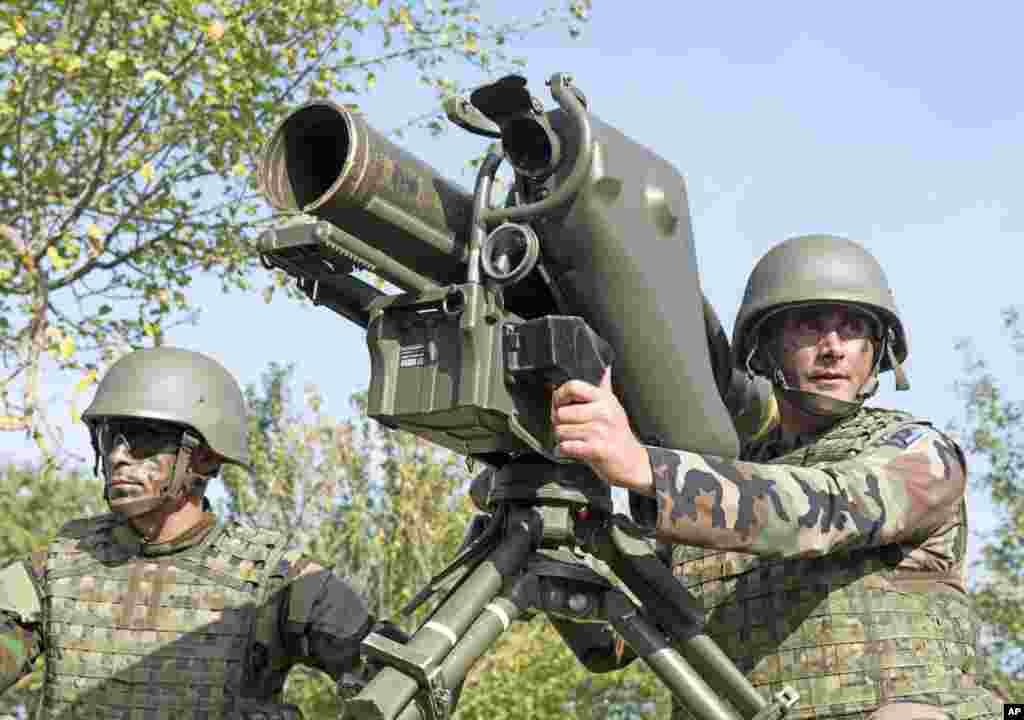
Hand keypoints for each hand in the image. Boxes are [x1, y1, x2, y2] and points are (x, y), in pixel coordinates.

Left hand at [550, 367, 652, 494]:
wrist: (632, 463)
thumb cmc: (618, 436)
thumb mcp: (614, 408)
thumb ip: (605, 388)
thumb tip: (606, 370)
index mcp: (604, 399)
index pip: (573, 386)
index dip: (559, 396)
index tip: (559, 404)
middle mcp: (603, 412)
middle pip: (561, 412)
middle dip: (559, 424)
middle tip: (569, 429)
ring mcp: (600, 430)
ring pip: (561, 431)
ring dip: (562, 439)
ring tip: (576, 440)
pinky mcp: (597, 449)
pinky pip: (566, 446)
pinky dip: (564, 451)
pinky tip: (574, 450)